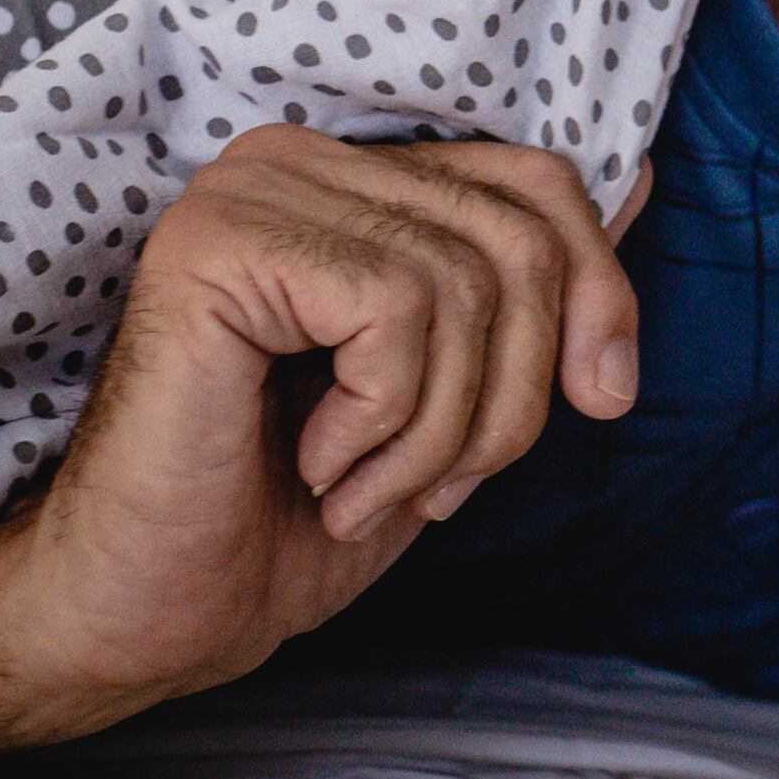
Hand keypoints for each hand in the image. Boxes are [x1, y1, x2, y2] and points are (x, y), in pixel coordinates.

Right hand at [0, 126, 646, 725]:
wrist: (140, 618)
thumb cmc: (283, 518)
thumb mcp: (453, 396)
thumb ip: (529, 286)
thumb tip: (639, 174)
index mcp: (351, 182)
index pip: (540, 184)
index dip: (598, 294)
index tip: (601, 399)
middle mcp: (296, 160)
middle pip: (522, 237)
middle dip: (514, 394)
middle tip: (431, 485)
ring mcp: (251, 191)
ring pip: (468, 282)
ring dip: (441, 429)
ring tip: (360, 484)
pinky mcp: (218, 243)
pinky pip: (397, 306)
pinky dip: (386, 419)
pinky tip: (313, 463)